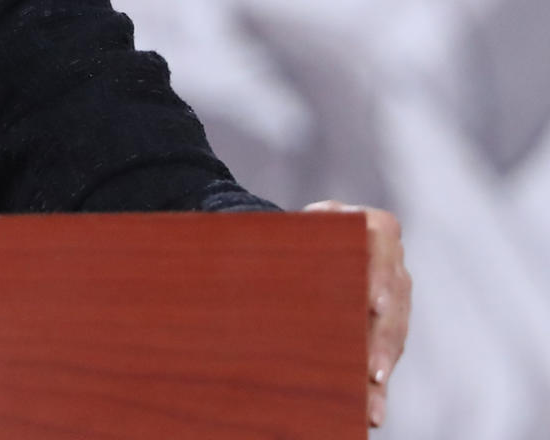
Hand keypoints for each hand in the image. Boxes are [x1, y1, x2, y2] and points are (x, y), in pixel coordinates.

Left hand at [305, 200, 409, 428]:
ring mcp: (395, 295)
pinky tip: (371, 413)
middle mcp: (390, 261)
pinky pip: (386, 358)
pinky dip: (377, 388)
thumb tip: (244, 244)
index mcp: (370, 226)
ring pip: (395, 332)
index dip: (378, 274)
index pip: (382, 243)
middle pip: (392, 299)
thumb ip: (289, 231)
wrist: (302, 245)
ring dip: (382, 366)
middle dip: (382, 336)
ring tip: (370, 395)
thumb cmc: (294, 233)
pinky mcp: (389, 327)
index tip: (371, 303)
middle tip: (372, 366)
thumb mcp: (294, 225)